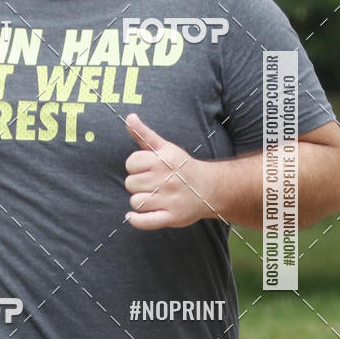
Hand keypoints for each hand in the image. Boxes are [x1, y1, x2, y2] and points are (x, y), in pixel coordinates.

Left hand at [124, 113, 212, 228]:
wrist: (210, 188)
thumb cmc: (182, 167)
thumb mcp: (166, 147)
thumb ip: (144, 134)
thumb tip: (129, 117)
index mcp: (163, 160)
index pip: (131, 163)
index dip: (135, 166)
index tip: (146, 168)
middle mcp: (167, 179)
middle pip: (130, 183)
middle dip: (137, 184)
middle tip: (151, 183)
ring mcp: (170, 200)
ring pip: (135, 202)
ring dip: (140, 201)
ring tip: (151, 197)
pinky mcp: (172, 217)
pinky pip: (145, 221)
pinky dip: (136, 220)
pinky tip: (134, 215)